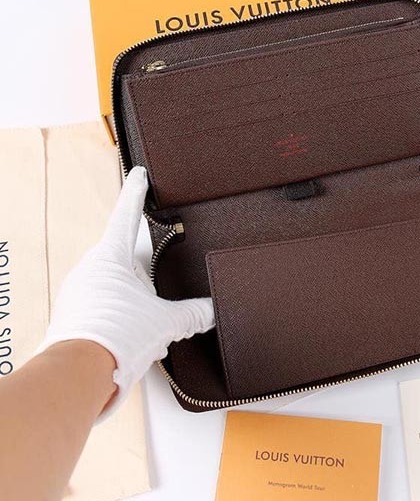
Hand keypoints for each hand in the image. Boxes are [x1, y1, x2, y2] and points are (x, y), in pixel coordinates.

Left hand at [38, 166, 214, 417]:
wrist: (78, 375)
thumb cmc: (115, 337)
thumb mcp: (165, 322)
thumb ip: (194, 312)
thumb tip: (214, 309)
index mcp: (112, 257)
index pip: (127, 214)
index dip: (137, 192)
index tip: (140, 174)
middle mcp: (91, 268)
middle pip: (123, 254)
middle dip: (143, 265)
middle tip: (159, 276)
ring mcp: (79, 290)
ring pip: (113, 281)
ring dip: (133, 293)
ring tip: (147, 314)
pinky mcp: (74, 312)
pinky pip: (103, 301)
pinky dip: (120, 310)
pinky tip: (132, 329)